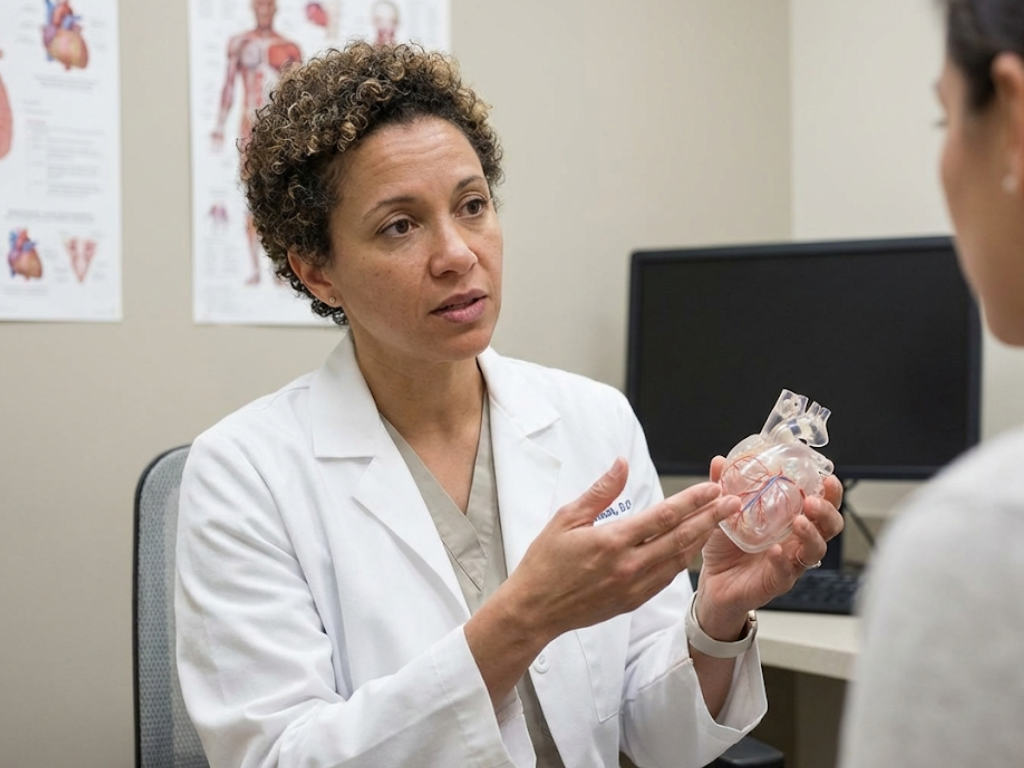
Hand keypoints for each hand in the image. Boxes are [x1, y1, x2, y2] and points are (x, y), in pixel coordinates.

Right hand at [502, 457, 740, 643]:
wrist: (534, 610)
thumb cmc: (545, 562)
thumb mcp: (566, 518)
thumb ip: (600, 492)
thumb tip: (622, 464)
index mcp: (612, 541)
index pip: (663, 516)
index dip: (692, 500)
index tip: (713, 487)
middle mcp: (629, 565)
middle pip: (680, 538)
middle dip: (710, 518)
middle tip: (734, 502)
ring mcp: (633, 586)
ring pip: (679, 560)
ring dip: (702, 539)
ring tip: (720, 521)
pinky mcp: (633, 601)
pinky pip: (667, 578)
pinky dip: (684, 561)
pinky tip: (692, 548)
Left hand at [695, 456, 844, 632]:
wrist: (713, 580)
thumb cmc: (726, 546)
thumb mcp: (724, 511)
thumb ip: (724, 486)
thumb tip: (719, 461)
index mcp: (790, 519)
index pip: (821, 504)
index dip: (830, 492)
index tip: (827, 478)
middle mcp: (796, 540)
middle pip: (829, 527)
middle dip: (827, 511)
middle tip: (813, 501)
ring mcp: (790, 561)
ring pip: (815, 550)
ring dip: (811, 534)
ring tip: (799, 522)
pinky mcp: (777, 581)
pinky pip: (787, 573)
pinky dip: (783, 561)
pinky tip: (775, 551)